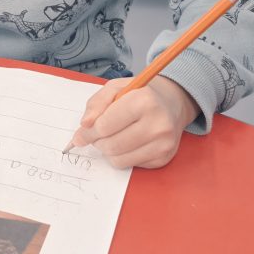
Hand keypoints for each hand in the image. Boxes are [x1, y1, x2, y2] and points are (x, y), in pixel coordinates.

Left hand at [68, 76, 199, 169]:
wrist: (172, 103)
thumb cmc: (140, 95)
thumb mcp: (115, 88)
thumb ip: (96, 104)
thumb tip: (85, 125)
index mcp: (144, 101)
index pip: (105, 126)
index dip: (88, 132)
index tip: (81, 133)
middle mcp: (158, 123)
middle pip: (111, 145)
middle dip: (97, 142)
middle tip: (97, 134)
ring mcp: (163, 143)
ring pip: (119, 159)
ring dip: (108, 151)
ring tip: (113, 136)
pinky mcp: (164, 157)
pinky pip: (130, 165)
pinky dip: (122, 156)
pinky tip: (128, 142)